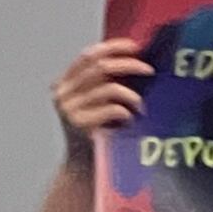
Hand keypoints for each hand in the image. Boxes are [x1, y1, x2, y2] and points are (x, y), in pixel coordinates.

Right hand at [52, 38, 151, 163]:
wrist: (85, 165)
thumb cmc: (99, 129)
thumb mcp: (98, 99)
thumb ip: (106, 80)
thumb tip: (137, 55)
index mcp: (64, 82)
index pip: (88, 55)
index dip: (114, 47)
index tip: (137, 46)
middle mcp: (62, 93)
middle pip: (100, 67)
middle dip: (129, 65)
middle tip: (149, 70)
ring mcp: (68, 108)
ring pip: (111, 88)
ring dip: (133, 96)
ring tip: (140, 107)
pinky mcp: (78, 124)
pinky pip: (113, 108)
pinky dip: (129, 112)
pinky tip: (131, 121)